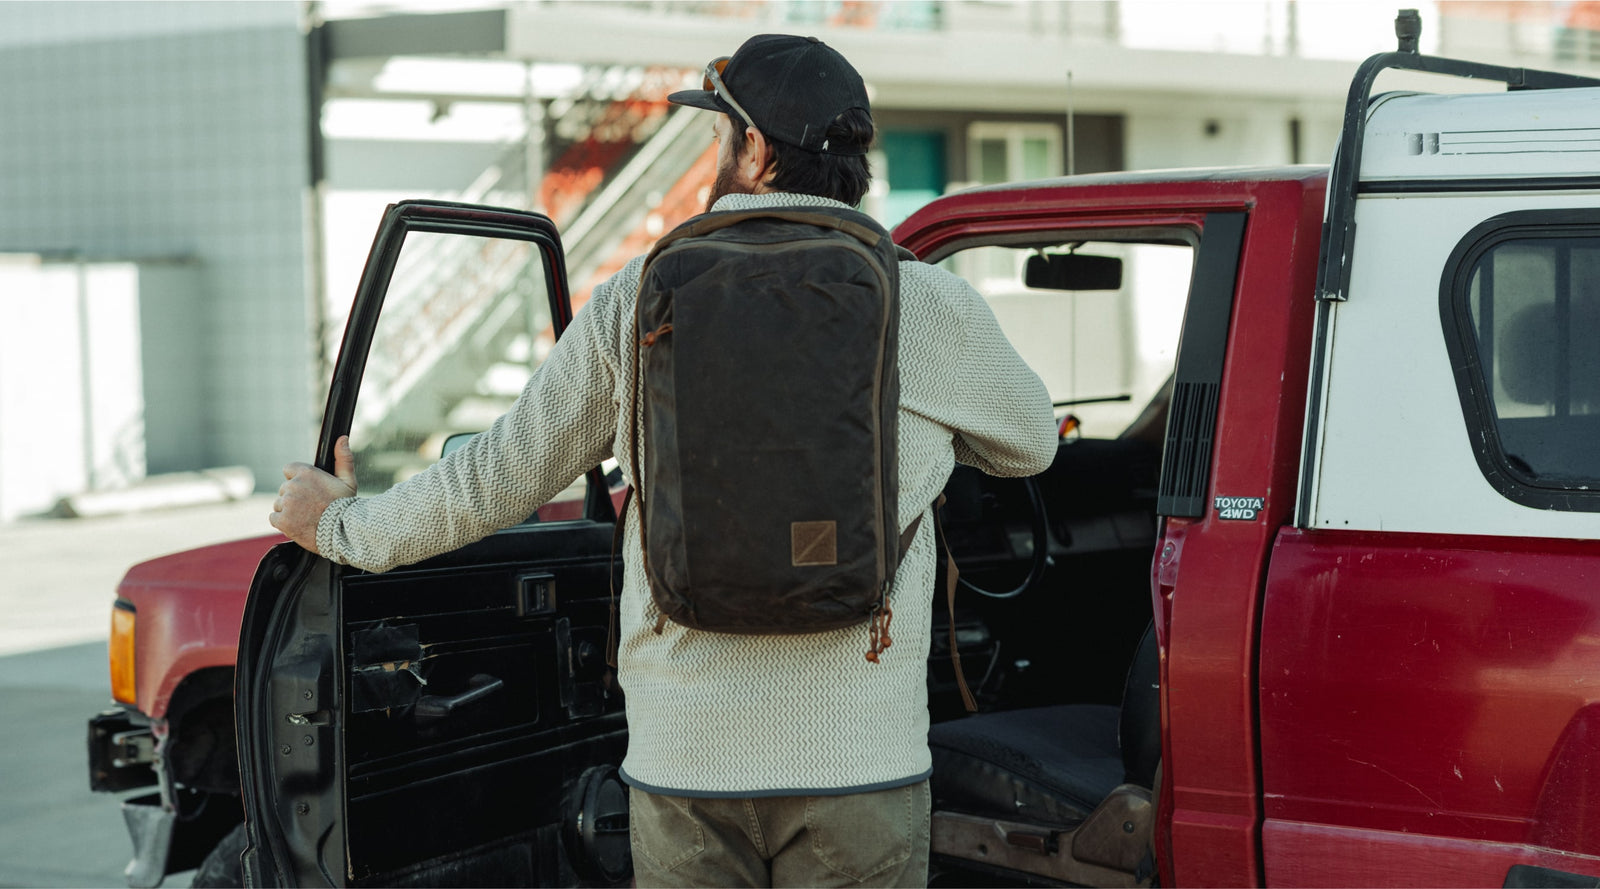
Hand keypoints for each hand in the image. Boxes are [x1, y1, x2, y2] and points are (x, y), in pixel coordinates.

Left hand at [270, 436, 357, 553]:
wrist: (343, 532)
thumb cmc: (346, 507)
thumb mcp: (348, 480)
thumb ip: (343, 458)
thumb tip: (342, 439)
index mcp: (306, 473)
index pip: (289, 470)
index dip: (298, 480)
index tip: (308, 490)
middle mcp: (293, 486)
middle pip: (284, 489)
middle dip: (294, 497)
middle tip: (311, 507)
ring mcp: (286, 503)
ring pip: (279, 504)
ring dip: (288, 511)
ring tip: (306, 517)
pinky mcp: (282, 520)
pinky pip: (274, 518)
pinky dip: (283, 523)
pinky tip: (298, 524)